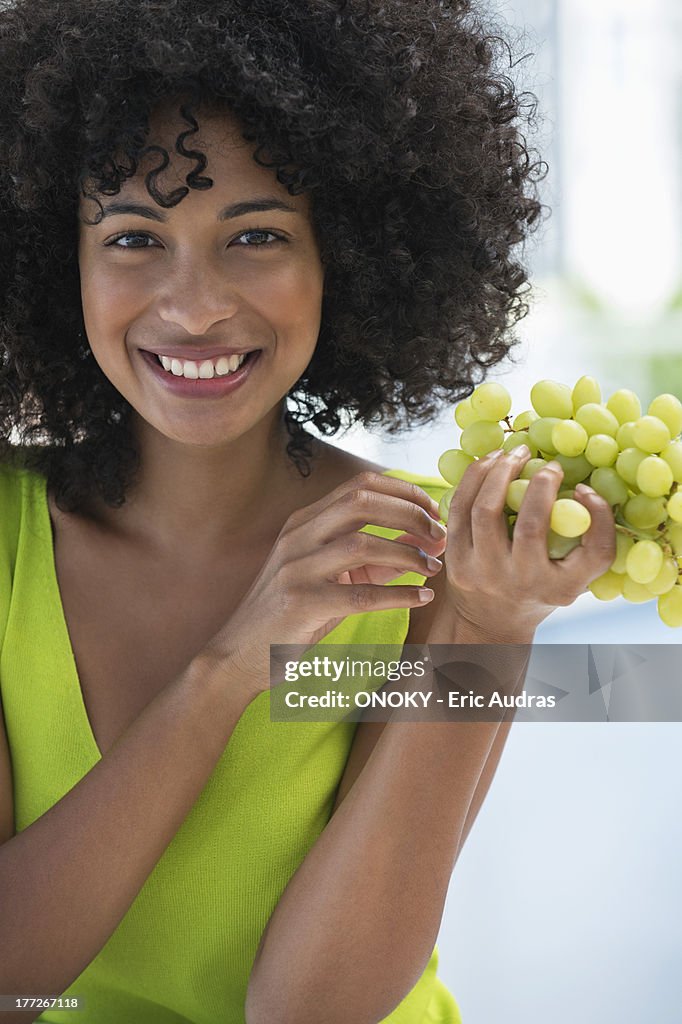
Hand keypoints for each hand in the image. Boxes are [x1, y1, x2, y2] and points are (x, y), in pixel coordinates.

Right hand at [201, 471, 447, 695]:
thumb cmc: (291, 614)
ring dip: (407, 554)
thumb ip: (373, 558)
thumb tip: (423, 542)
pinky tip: (420, 597)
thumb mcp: (329, 576)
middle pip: (362, 502)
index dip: (402, 492)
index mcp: (304, 522)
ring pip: (363, 544)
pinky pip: (360, 595)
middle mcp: (298, 537)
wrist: (239, 654)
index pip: (359, 487)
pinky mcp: (301, 604)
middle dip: (409, 514)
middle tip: (438, 535)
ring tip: (432, 568)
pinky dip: (398, 595)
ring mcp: (296, 568)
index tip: (432, 510)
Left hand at [440, 447, 616, 640]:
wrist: (491, 619)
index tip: (583, 489)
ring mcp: (483, 572)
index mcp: (560, 587)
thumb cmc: (540, 586)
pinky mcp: (455, 558)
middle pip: (530, 526)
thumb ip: (591, 539)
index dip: (597, 514)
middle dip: (540, 484)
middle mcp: (521, 583)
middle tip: (545, 462)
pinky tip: (489, 463)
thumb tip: (586, 492)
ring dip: (499, 472)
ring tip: (512, 454)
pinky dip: (473, 479)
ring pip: (484, 510)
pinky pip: (459, 508)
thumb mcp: (574, 574)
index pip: (595, 552)